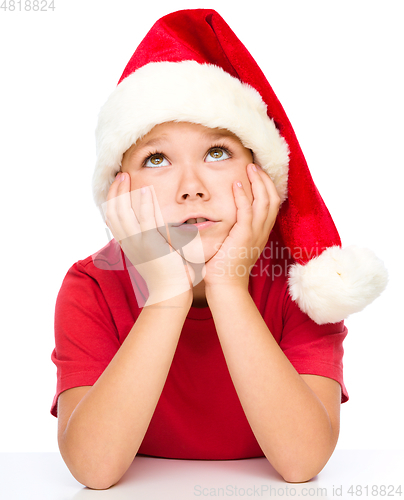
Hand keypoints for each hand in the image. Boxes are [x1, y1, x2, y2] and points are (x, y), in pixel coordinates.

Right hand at [103, 172, 197, 305]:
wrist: (171, 292)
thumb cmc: (167, 274)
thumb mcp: (155, 252)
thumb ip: (153, 238)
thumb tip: (158, 226)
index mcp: (128, 244)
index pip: (113, 218)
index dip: (113, 200)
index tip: (118, 185)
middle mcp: (128, 243)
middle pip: (113, 212)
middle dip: (115, 191)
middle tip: (120, 175)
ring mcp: (137, 243)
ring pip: (122, 213)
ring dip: (124, 192)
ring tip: (126, 176)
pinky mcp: (151, 245)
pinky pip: (145, 220)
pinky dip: (144, 204)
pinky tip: (145, 190)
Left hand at [203, 163, 280, 289]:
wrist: (225, 285)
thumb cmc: (224, 267)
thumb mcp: (233, 244)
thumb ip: (234, 229)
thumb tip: (222, 217)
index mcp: (261, 233)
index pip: (272, 205)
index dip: (268, 187)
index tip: (258, 175)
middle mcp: (262, 232)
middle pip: (272, 199)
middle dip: (265, 180)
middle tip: (254, 166)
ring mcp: (255, 234)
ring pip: (264, 202)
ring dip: (258, 183)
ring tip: (250, 169)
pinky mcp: (244, 236)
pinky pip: (247, 212)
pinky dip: (243, 196)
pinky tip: (237, 185)